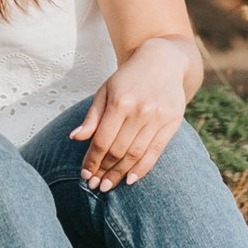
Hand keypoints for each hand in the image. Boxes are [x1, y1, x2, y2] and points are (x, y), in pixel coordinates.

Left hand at [71, 41, 194, 192]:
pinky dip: (142, 169)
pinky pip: (155, 152)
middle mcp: (140, 110)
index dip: (92, 161)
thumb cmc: (128, 78)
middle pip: (118, 151)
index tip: (84, 175)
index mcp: (120, 101)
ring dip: (119, 174)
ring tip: (108, 186)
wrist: (162, 60)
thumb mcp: (106, 90)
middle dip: (104, 171)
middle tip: (95, 186)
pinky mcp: (172, 123)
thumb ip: (93, 116)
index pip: (102, 140)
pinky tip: (130, 180)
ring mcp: (158, 117)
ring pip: (135, 154)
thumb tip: (75, 138)